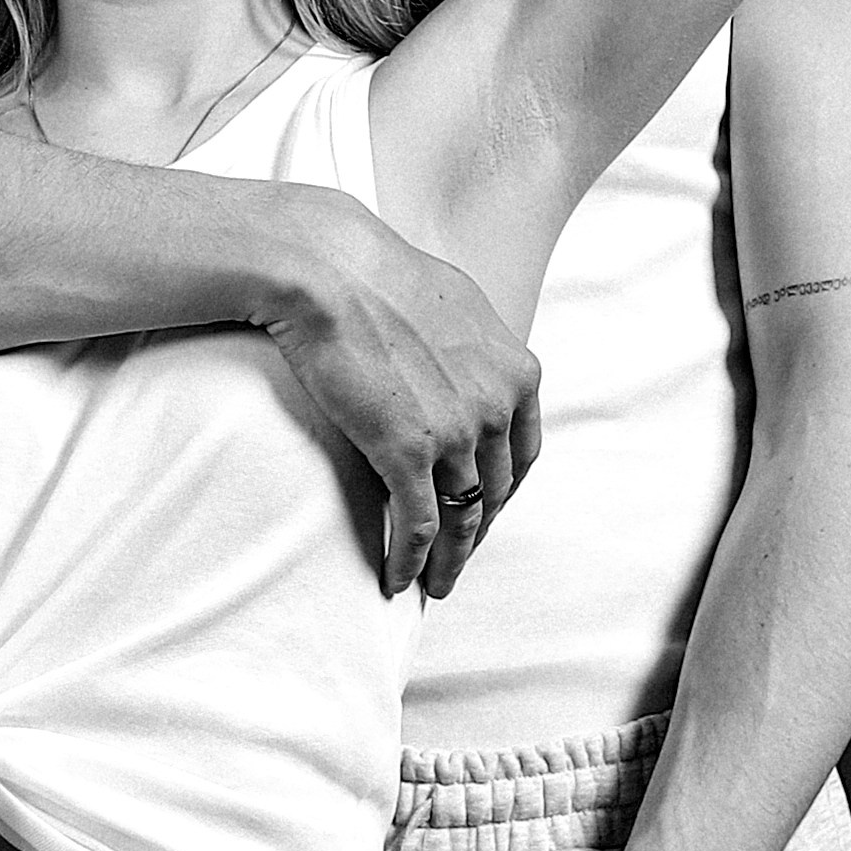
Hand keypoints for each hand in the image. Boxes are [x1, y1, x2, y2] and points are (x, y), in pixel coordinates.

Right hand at [265, 195, 539, 597]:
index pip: (521, 451)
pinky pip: (419, 525)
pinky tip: (399, 579)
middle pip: (494, 490)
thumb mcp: (454, 303)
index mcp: (515, 369)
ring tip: (432, 583)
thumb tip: (468, 364)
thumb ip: (474, 346)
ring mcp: (457, 432)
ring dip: (448, 560)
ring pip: (462, 517)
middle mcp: (496, 404)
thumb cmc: (375, 273)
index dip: (503, 490)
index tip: (483, 509)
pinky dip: (411, 559)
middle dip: (477, 530)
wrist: (329, 267)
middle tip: (456, 558)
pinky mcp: (409, 453)